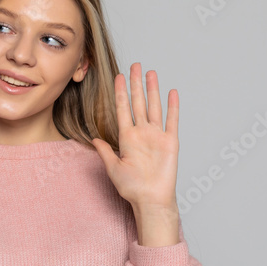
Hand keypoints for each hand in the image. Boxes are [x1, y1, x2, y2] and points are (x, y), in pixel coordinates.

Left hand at [91, 63, 178, 214]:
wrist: (150, 199)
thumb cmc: (132, 188)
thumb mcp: (113, 168)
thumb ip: (105, 151)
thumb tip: (94, 139)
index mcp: (127, 138)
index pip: (123, 109)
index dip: (121, 92)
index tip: (118, 77)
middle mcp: (142, 133)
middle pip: (138, 102)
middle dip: (136, 84)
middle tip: (134, 65)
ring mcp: (156, 136)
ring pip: (154, 106)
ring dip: (153, 90)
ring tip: (150, 73)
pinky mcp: (170, 141)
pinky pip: (172, 120)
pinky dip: (173, 106)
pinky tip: (172, 92)